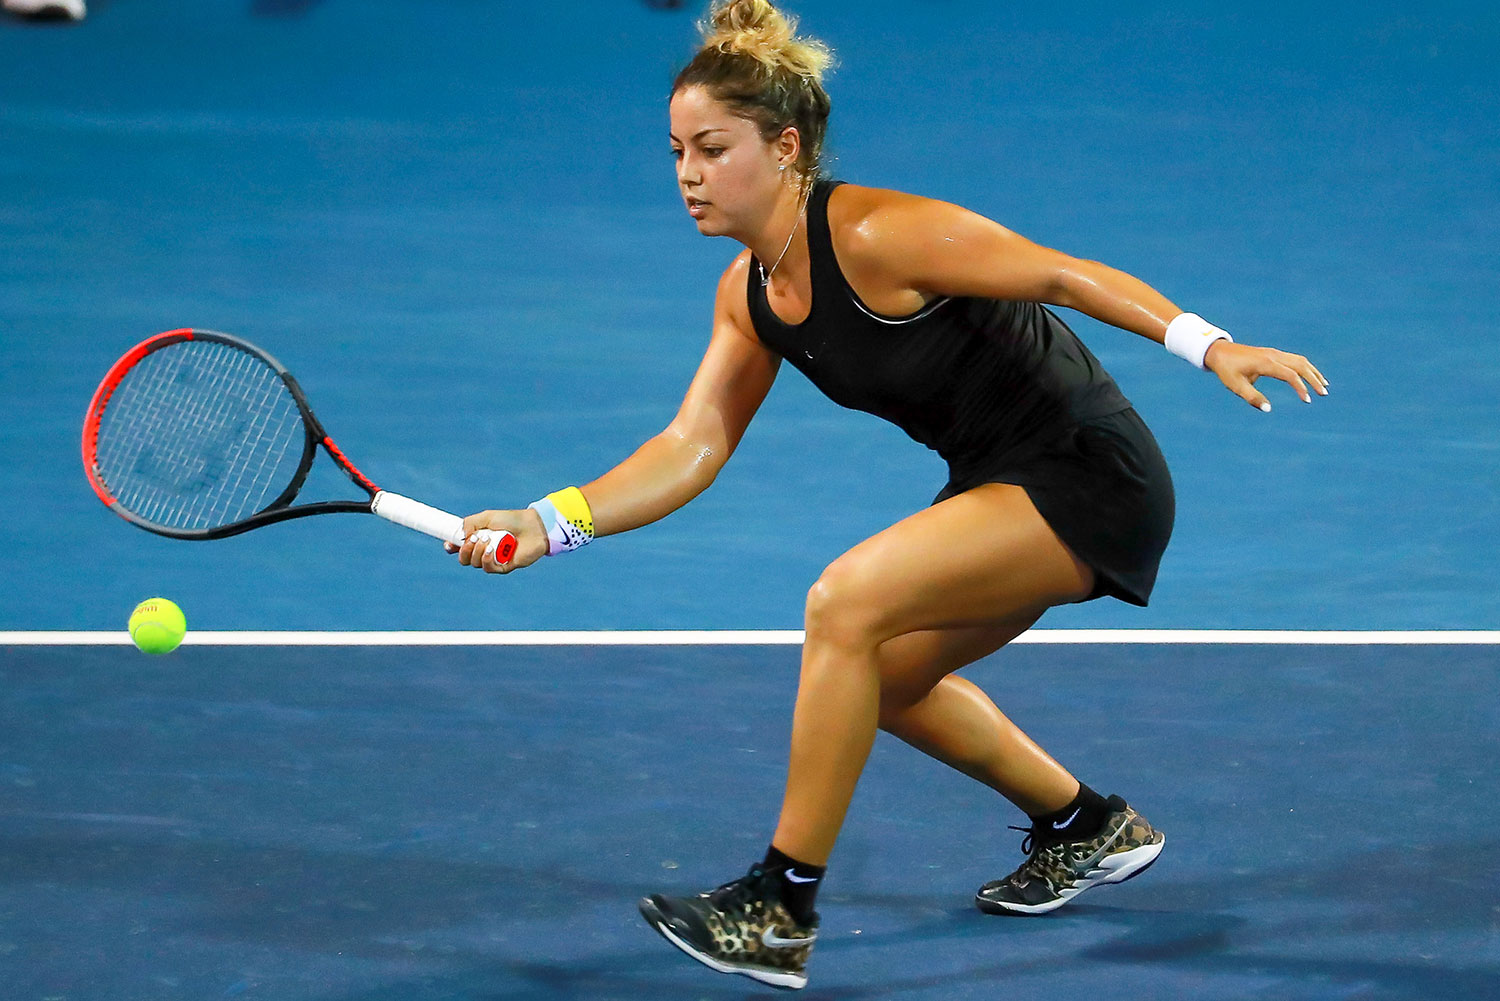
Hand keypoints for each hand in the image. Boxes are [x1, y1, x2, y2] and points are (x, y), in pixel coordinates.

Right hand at [443, 507, 548, 573]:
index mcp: (478, 538)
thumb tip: (459, 537)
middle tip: (473, 539)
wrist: (532, 527)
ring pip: (474, 563)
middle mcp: (484, 550)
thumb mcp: (487, 517)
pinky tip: (492, 550)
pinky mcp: (503, 567)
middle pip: (463, 558)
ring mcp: (493, 559)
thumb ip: (470, 524)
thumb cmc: (512, 520)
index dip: (452, 548)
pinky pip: (488, 568)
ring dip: (477, 551)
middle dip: (463, 550)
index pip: (459, 547)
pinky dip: (487, 559)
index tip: (449, 545)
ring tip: (488, 540)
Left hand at [1204, 340, 1328, 411]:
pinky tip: (1310, 376)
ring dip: (1313, 372)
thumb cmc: (1227, 370)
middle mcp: (1273, 355)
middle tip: (1324, 393)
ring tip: (1324, 385)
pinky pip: (1294, 359)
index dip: (1300, 387)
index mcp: (1265, 363)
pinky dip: (1305, 367)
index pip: (1289, 375)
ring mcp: (1274, 353)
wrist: (1220, 352)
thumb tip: (1268, 409)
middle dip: (1314, 379)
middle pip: (1300, 365)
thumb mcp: (1236, 386)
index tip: (1307, 400)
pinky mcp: (1273, 353)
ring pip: (1300, 360)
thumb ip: (1252, 398)